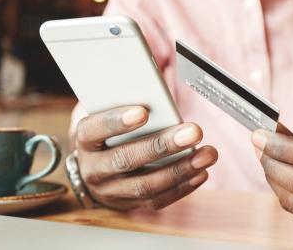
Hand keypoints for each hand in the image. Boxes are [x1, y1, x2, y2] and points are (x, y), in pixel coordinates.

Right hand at [75, 105, 217, 210]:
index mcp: (85, 140)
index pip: (95, 130)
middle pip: (126, 159)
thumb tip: (160, 89)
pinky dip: (182, 187)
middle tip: (193, 132)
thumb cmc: (108, 134)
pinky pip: (157, 200)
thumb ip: (126, 103)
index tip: (142, 112)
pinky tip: (200, 172)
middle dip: (162, 146)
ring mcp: (112, 190)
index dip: (117, 122)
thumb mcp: (107, 114)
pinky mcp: (131, 204)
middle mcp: (94, 168)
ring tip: (207, 154)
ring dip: (180, 169)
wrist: (95, 169)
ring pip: (145, 184)